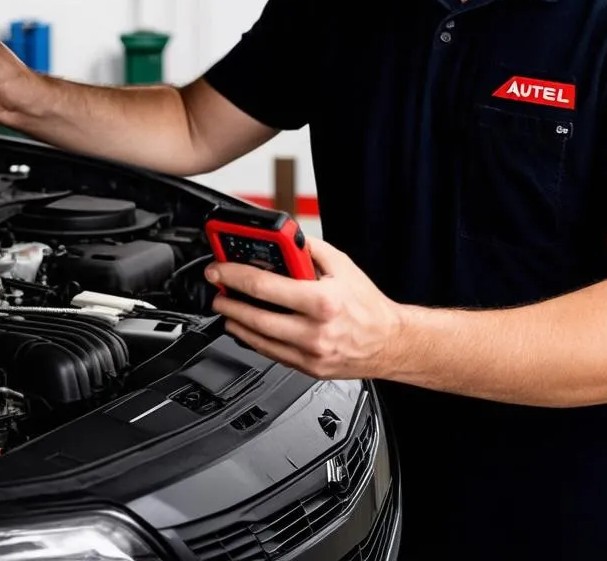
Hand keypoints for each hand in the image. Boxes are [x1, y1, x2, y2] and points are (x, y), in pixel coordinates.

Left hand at [207, 237, 406, 380]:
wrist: (389, 342)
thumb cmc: (368, 305)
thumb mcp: (342, 265)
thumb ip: (310, 249)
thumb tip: (285, 238)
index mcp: (322, 300)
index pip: (265, 286)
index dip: (235, 275)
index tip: (220, 269)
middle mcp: (314, 330)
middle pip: (255, 316)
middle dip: (228, 301)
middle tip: (217, 290)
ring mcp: (310, 354)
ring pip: (258, 340)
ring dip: (236, 322)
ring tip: (226, 308)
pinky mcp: (308, 369)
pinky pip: (271, 354)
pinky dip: (253, 340)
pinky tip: (245, 328)